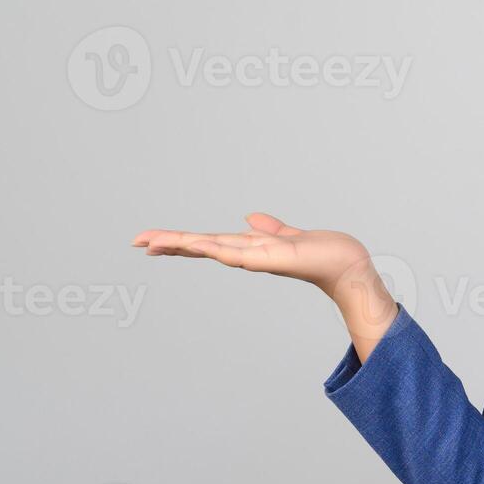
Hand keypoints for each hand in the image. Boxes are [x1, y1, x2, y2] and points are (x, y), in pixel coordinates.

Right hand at [130, 212, 385, 312]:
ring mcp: (257, 259)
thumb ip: (271, 229)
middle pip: (201, 247)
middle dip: (169, 244)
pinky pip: (238, 254)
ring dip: (182, 245)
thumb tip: (252, 218)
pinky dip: (217, 250)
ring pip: (211, 249)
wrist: (347, 264)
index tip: (152, 240)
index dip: (180, 241)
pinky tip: (197, 244)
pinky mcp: (271, 260)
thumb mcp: (289, 236)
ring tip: (152, 242)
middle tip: (136, 241)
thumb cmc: (323, 253)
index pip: (207, 242)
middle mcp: (248, 255)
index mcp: (250, 248)